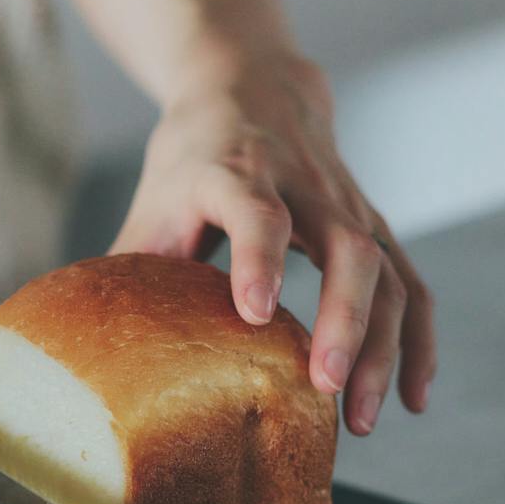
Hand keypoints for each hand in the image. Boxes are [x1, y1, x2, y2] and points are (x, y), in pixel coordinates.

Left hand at [110, 50, 435, 434]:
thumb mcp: (153, 199)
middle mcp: (303, 185)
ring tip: (359, 417)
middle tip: (324, 386)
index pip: (256, 211)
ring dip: (382, 347)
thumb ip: (130, 269)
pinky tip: (411, 398)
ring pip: (388, 272)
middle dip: (343, 320)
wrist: (252, 87)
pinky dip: (416, 341)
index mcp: (233, 171)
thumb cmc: (192, 156)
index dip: (259, 259)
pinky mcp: (374, 225)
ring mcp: (348, 205)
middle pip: (346, 247)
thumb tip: (88, 351)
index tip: (255, 313)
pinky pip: (412, 284)